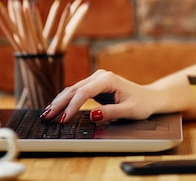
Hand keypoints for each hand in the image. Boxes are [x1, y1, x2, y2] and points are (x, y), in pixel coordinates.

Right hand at [40, 69, 156, 123]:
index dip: (72, 106)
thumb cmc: (142, 104)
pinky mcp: (93, 86)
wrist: (149, 97)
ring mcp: (95, 80)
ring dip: (59, 102)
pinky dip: (65, 101)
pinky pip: (76, 93)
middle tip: (46, 118)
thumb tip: (92, 115)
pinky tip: (55, 109)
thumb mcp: (130, 111)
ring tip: (46, 115)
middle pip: (74, 89)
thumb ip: (111, 113)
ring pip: (72, 90)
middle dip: (59, 104)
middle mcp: (100, 76)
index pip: (84, 93)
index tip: (63, 119)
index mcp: (108, 79)